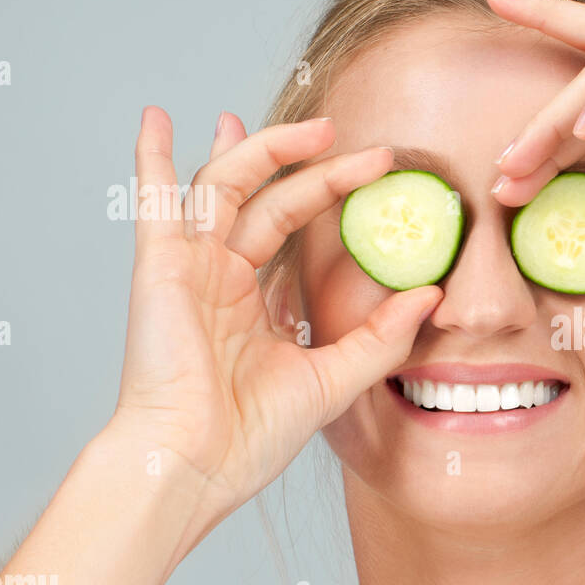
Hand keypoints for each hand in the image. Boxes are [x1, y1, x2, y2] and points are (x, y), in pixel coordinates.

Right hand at [112, 108, 439, 552]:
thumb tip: (432, 295)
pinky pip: (155, 202)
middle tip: (369, 149)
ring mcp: (190, 269)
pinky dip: (152, 158)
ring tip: (317, 128)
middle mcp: (220, 279)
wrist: (195, 467)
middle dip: (318, 169)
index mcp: (254, 304)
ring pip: (227, 187)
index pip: (294, 231)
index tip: (377, 173)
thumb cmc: (250, 437)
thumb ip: (381, 336)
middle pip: (271, 200)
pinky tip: (156, 117)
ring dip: (265, 149)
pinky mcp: (161, 269)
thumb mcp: (334, 379)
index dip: (332, 197)